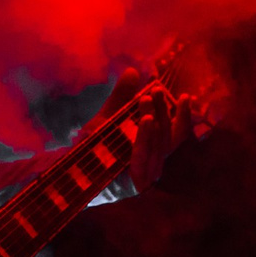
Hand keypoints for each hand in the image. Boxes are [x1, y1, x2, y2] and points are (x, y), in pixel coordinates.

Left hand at [91, 63, 199, 191]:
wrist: (70, 174)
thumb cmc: (92, 148)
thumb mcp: (109, 118)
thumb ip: (121, 98)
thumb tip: (133, 71)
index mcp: (152, 151)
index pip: (175, 134)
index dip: (183, 116)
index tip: (185, 96)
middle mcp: (153, 165)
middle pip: (167, 137)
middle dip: (164, 111)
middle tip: (156, 90)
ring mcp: (146, 177)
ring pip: (158, 146)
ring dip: (156, 120)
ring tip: (148, 98)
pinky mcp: (135, 185)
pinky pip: (143, 158)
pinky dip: (145, 138)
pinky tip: (147, 120)